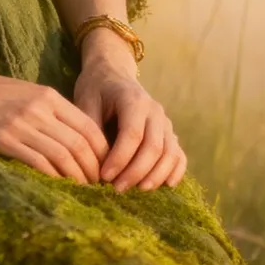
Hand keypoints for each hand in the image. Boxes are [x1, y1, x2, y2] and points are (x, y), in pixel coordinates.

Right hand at [0, 52, 110, 183]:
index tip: (106, 169)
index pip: (88, 127)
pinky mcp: (4, 139)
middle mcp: (39, 109)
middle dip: (95, 170)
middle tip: (99, 188)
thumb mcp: (24, 93)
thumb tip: (74, 140)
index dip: (103, 152)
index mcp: (47, 96)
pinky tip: (58, 189)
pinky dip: (54, 179)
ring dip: (78, 178)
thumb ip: (49, 112)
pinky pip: (39, 163)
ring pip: (64, 156)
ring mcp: (21, 124)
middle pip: (81, 144)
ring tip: (83, 192)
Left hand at [72, 57, 187, 191]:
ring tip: (135, 190)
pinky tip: (164, 186)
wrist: (112, 73)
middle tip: (116, 189)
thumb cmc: (95, 89)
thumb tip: (94, 164)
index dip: (119, 159)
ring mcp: (166, 122)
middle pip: (154, 147)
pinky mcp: (170, 133)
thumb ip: (91, 130)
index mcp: (133, 100)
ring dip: (154, 176)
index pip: (132, 134)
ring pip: (169, 154)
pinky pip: (179, 155)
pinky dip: (175, 172)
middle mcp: (155, 111)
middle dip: (135, 172)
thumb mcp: (85, 102)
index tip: (104, 176)